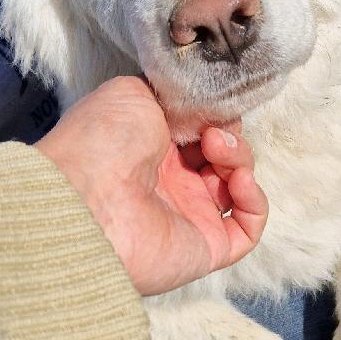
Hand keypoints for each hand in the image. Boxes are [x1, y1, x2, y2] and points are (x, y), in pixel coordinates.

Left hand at [36, 77, 267, 294]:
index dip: (213, 116)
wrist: (86, 196)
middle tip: (211, 130)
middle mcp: (170, 183)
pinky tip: (237, 179)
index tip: (212, 105)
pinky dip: (254, 200)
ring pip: (238, 186)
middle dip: (228, 135)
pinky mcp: (206, 247)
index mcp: (151, 149)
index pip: (200, 131)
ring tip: (216, 148)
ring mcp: (189, 216)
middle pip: (223, 156)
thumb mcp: (132, 92)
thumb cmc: (102, 140)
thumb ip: (170, 94)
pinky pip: (247, 228)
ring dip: (240, 159)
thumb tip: (201, 104)